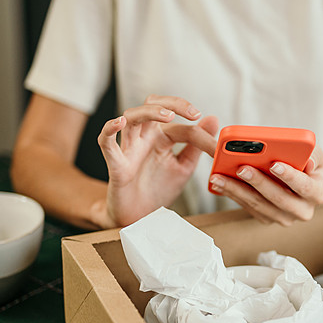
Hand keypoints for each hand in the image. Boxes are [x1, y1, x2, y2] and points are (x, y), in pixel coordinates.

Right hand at [97, 95, 217, 226]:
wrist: (139, 218)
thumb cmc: (157, 189)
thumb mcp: (184, 166)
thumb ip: (196, 144)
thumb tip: (213, 119)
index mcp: (161, 138)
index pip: (181, 125)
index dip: (201, 132)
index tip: (216, 147)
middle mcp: (145, 138)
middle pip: (152, 104)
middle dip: (173, 103)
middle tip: (193, 114)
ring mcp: (129, 148)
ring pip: (132, 117)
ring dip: (149, 112)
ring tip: (167, 115)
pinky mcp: (116, 164)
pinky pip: (106, 143)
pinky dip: (109, 130)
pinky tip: (120, 123)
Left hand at [209, 144, 322, 224]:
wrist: (301, 179)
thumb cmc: (306, 162)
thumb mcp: (314, 153)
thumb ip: (313, 153)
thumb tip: (309, 161)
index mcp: (317, 193)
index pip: (305, 186)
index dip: (290, 176)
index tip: (274, 164)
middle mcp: (302, 210)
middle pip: (278, 198)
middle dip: (258, 182)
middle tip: (241, 168)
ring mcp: (283, 217)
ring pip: (258, 205)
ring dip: (237, 190)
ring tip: (220, 176)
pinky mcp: (266, 218)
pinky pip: (247, 208)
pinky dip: (233, 194)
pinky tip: (219, 183)